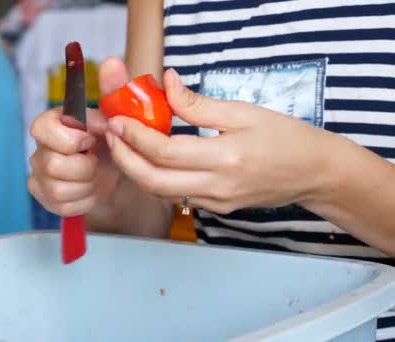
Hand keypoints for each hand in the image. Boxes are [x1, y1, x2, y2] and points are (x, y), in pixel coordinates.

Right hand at [28, 57, 129, 216]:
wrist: (117, 170)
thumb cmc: (112, 140)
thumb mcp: (117, 116)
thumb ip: (114, 89)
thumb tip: (113, 62)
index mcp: (51, 123)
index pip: (41, 128)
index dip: (71, 138)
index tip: (90, 139)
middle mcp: (39, 148)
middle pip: (53, 164)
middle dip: (85, 166)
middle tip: (97, 160)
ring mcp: (39, 175)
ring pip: (58, 188)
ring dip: (86, 184)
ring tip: (95, 174)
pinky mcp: (45, 197)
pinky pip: (62, 206)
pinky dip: (84, 200)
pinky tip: (90, 188)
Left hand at [105, 68, 339, 213]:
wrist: (314, 173)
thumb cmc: (285, 137)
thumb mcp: (243, 112)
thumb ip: (199, 104)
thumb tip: (168, 83)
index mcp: (225, 158)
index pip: (165, 152)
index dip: (135, 137)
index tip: (118, 121)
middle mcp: (217, 186)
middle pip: (154, 181)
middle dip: (124, 159)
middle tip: (111, 137)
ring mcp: (216, 203)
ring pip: (161, 192)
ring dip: (136, 171)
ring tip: (123, 146)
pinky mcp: (217, 209)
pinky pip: (177, 196)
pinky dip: (156, 179)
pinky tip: (150, 160)